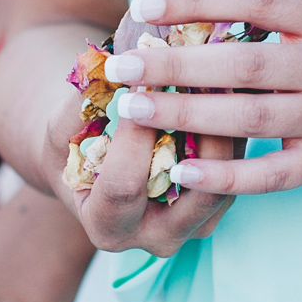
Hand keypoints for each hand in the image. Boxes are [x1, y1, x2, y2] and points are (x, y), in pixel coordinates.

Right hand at [44, 83, 240, 258]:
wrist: (95, 165)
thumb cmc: (71, 146)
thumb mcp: (62, 129)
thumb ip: (81, 105)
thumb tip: (109, 64)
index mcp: (108, 227)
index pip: (125, 185)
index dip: (134, 134)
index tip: (141, 79)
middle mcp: (156, 237)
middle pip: (193, 190)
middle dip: (195, 126)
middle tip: (196, 73)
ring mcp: (195, 225)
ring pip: (226, 178)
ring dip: (225, 123)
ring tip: (219, 72)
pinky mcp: (221, 204)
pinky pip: (239, 168)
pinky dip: (235, 127)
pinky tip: (229, 86)